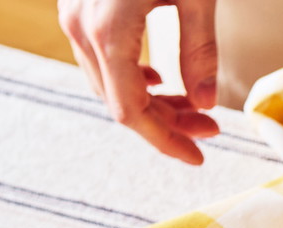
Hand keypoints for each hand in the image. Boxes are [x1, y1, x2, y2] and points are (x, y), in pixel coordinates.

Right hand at [58, 0, 221, 163]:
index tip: (197, 156)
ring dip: (150, 101)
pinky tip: (159, 79)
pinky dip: (130, 77)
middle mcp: (81, 26)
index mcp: (108, 29)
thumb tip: (206, 103)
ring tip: (192, 105)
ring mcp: (73, 15)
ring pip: (108, 82)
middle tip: (209, 128)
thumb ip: (200, 48)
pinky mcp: (76, 5)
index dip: (165, 141)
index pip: (131, 110)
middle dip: (167, 123)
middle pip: (120, 100)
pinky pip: (98, 57)